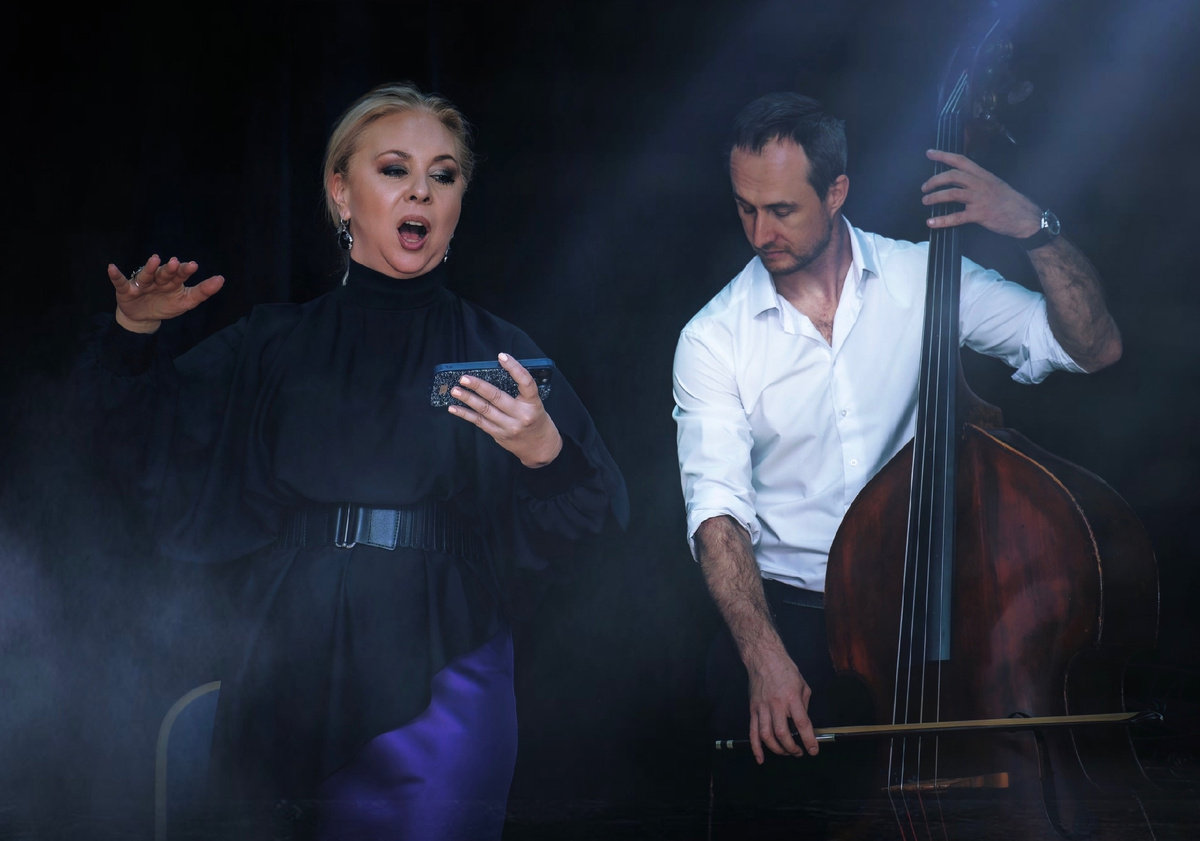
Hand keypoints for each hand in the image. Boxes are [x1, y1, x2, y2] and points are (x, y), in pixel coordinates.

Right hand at [108, 254, 224, 333]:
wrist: (143, 317)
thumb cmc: (166, 305)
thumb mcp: (186, 301)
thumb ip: (202, 291)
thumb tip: (221, 279)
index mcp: (173, 281)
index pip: (181, 274)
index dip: (186, 271)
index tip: (193, 266)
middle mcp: (158, 279)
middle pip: (164, 273)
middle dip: (169, 269)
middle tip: (175, 263)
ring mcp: (142, 283)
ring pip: (146, 275)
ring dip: (149, 268)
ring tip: (154, 259)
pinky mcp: (126, 290)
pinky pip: (120, 282)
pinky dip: (116, 275)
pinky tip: (111, 267)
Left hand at [447, 352, 563, 467]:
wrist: (540, 447)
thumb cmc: (536, 420)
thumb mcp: (535, 404)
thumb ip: (519, 392)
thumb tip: (493, 376)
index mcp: (533, 404)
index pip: (525, 382)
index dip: (514, 368)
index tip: (502, 356)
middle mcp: (521, 415)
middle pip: (497, 397)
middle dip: (478, 386)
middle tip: (464, 378)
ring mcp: (508, 427)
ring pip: (485, 410)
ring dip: (468, 399)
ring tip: (455, 390)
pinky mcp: (498, 434)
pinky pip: (479, 422)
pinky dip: (465, 414)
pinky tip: (454, 408)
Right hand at [746, 646, 817, 763]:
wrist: (764, 659)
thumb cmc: (785, 670)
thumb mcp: (803, 685)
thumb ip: (804, 706)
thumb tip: (804, 724)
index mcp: (791, 698)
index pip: (802, 724)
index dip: (809, 740)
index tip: (813, 751)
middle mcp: (776, 704)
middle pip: (782, 734)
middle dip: (792, 748)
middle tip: (799, 752)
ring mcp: (762, 708)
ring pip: (766, 736)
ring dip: (777, 749)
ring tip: (785, 752)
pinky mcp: (753, 709)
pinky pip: (752, 732)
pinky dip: (756, 748)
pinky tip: (761, 758)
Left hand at [921, 149, 1041, 238]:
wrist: (1026, 217)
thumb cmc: (1010, 202)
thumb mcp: (995, 185)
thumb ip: (977, 182)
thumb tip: (958, 182)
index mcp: (984, 175)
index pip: (961, 160)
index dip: (944, 155)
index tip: (930, 153)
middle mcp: (981, 184)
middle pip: (953, 175)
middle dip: (935, 180)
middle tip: (924, 187)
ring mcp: (980, 198)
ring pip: (952, 193)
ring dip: (935, 197)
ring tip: (925, 201)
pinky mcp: (979, 214)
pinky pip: (956, 217)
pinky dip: (942, 220)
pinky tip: (931, 222)